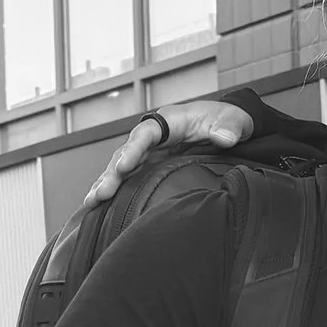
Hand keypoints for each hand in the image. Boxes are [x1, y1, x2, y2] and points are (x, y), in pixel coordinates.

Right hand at [85, 98, 254, 205]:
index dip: (134, 148)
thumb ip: (230, 127)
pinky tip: (98, 205)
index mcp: (170, 120)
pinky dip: (114, 189)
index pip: (146, 133)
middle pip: (127, 151)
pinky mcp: (151, 166)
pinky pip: (129, 177)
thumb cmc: (229, 120)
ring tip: (92, 202)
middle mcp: (154, 135)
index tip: (124, 166)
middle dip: (112, 172)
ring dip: (107, 183)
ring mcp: (151, 152)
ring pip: (122, 166)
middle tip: (101, 192)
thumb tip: (225, 137)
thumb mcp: (235, 121)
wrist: (231, 128)